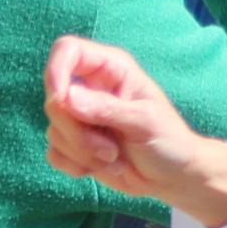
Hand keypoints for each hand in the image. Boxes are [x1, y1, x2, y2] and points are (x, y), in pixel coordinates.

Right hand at [40, 34, 226, 223]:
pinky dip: (77, 166)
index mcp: (110, 69)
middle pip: (55, 99)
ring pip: (54, 130)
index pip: (68, 50)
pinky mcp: (73, 144)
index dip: (56, 70)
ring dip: (83, 153)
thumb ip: (107, 109)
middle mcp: (90, 87)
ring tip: (115, 158)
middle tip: (110, 150)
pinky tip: (103, 167)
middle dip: (78, 133)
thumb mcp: (145, 122)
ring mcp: (79, 117)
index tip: (61, 101)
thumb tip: (66, 97)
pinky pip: (54, 154)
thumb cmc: (169, 141)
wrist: (172, 177)